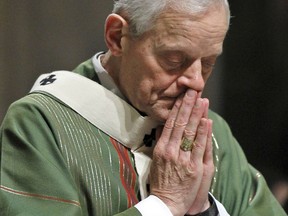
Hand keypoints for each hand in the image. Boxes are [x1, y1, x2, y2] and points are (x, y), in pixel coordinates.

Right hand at [149, 89, 213, 215]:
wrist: (166, 202)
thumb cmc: (161, 181)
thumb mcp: (155, 160)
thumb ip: (161, 142)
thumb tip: (163, 126)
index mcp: (161, 148)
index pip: (170, 123)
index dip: (177, 108)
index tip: (182, 96)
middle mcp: (170, 151)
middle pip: (180, 123)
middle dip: (188, 105)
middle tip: (193, 91)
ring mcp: (182, 159)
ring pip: (190, 132)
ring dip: (197, 114)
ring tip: (202, 100)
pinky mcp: (194, 167)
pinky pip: (199, 147)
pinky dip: (203, 133)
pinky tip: (206, 121)